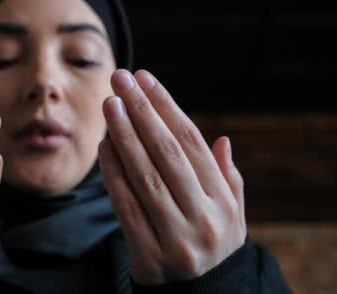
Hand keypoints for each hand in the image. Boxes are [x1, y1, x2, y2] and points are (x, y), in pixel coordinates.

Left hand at [98, 69, 245, 284]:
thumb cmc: (213, 247)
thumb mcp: (232, 216)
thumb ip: (228, 178)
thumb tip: (221, 139)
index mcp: (224, 201)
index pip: (192, 142)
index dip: (166, 106)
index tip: (145, 78)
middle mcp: (204, 217)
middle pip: (167, 152)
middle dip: (141, 111)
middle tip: (120, 79)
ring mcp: (177, 239)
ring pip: (145, 176)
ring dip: (124, 136)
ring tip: (109, 105)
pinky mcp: (150, 258)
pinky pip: (127, 208)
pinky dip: (114, 176)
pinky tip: (104, 148)